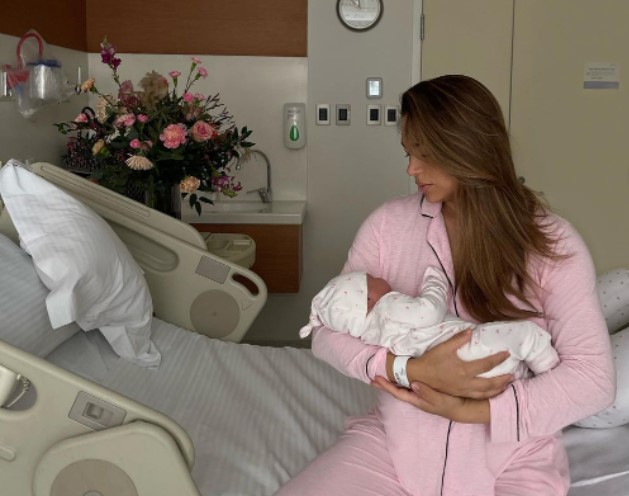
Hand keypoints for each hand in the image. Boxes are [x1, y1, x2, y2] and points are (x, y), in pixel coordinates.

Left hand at [371, 376, 489, 422]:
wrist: (462, 409)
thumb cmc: (450, 405)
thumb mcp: (440, 400)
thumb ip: (428, 393)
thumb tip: (413, 384)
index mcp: (417, 400)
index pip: (398, 393)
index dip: (386, 386)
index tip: (375, 379)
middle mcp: (416, 397)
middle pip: (397, 390)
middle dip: (386, 384)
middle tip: (374, 376)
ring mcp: (420, 394)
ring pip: (402, 387)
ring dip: (393, 381)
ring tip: (384, 374)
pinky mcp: (425, 390)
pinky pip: (409, 384)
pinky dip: (403, 379)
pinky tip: (401, 375)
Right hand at [390, 330, 511, 398]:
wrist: (419, 376)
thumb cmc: (431, 360)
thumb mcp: (444, 347)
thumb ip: (458, 339)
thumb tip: (471, 331)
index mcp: (464, 370)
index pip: (486, 365)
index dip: (498, 359)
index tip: (507, 354)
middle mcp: (466, 383)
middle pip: (490, 383)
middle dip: (503, 379)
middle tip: (513, 374)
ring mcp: (463, 390)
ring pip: (486, 393)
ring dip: (498, 388)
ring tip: (507, 384)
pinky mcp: (459, 394)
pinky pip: (478, 397)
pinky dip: (489, 395)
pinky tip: (493, 392)